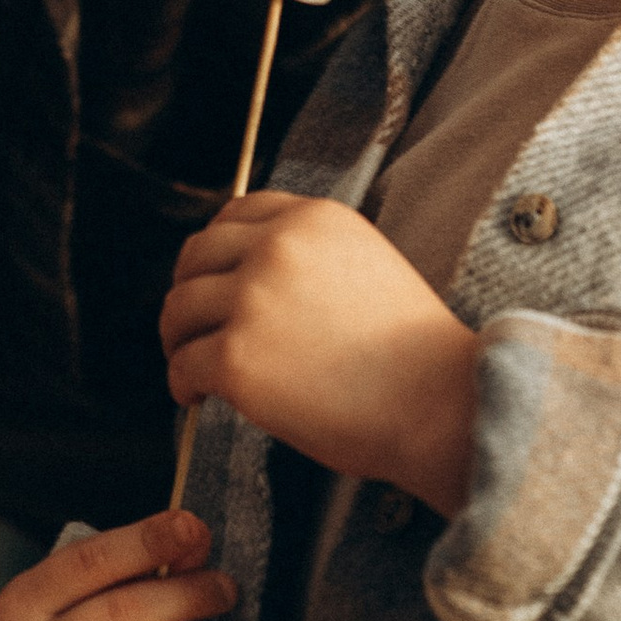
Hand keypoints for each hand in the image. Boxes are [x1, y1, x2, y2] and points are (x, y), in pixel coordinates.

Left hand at [161, 195, 479, 509]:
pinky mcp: (237, 358)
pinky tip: (198, 400)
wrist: (440, 406)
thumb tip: (244, 281)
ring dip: (179, 340)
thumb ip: (310, 258)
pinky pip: (184, 365)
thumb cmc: (413, 355)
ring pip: (180, 309)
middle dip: (188, 293)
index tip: (211, 281)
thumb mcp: (366, 267)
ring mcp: (253, 300)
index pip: (237, 214)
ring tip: (195, 369)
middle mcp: (278, 246)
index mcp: (315, 218)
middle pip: (196, 256)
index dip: (215, 251)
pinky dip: (183, 385)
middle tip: (190, 330)